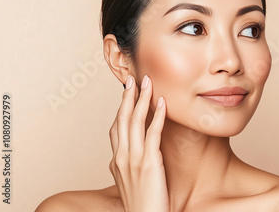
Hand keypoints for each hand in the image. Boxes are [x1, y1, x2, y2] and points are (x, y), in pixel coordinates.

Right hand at [109, 75, 169, 211]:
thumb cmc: (141, 204)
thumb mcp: (130, 182)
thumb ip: (128, 166)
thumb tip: (129, 156)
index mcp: (116, 161)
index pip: (116, 128)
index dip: (121, 108)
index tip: (127, 93)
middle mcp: (121, 157)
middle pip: (122, 119)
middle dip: (128, 96)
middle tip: (133, 79)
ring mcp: (133, 159)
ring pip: (134, 121)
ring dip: (142, 99)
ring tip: (148, 82)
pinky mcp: (148, 163)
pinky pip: (153, 134)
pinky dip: (157, 116)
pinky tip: (162, 103)